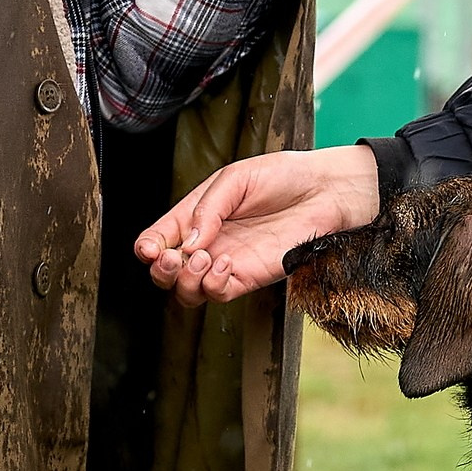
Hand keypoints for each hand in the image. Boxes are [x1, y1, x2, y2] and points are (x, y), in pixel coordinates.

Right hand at [135, 145, 381, 304]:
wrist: (324, 190)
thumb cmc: (283, 176)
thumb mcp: (236, 178)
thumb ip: (208, 208)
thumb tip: (188, 242)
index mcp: (197, 215)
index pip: (159, 238)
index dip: (147, 248)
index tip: (150, 249)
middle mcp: (208, 243)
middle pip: (166, 273)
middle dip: (160, 270)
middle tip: (173, 257)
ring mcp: (227, 262)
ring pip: (187, 292)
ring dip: (185, 280)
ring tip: (202, 257)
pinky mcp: (250, 277)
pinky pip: (218, 294)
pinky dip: (212, 285)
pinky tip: (225, 264)